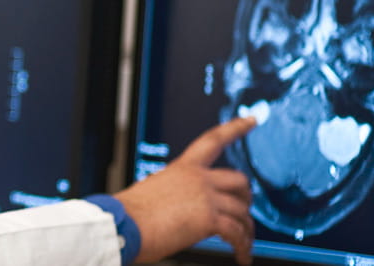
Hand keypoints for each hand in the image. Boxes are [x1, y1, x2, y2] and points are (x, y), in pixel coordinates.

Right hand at [114, 117, 256, 264]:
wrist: (122, 225)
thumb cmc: (130, 214)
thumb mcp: (155, 193)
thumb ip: (177, 195)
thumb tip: (185, 211)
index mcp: (183, 168)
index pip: (214, 140)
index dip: (236, 127)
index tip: (251, 120)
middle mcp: (198, 178)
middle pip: (239, 180)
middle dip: (247, 198)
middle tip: (245, 212)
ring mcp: (205, 197)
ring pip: (242, 211)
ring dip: (247, 231)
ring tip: (244, 245)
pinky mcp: (208, 219)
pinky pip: (236, 233)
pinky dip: (243, 247)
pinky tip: (241, 256)